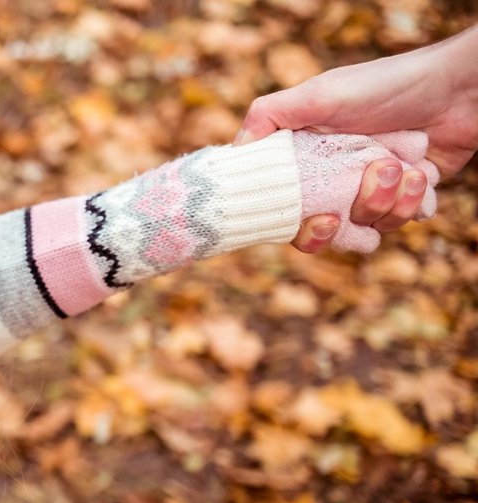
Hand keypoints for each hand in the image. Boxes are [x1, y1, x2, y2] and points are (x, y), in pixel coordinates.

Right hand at [236, 26, 477, 251]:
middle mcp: (331, 180)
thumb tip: (235, 148)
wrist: (458, 89)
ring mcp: (367, 190)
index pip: (285, 209)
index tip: (323, 217)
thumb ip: (272, 115)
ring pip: (368, 227)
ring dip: (392, 198)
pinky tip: (423, 171)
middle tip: (380, 175)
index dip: (301, 225)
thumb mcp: (321, 94)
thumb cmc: (386, 86)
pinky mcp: (403, 197)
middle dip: (357, 208)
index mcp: (304, 159)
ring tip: (408, 164)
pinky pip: (400, 221)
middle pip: (327, 229)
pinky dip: (415, 201)